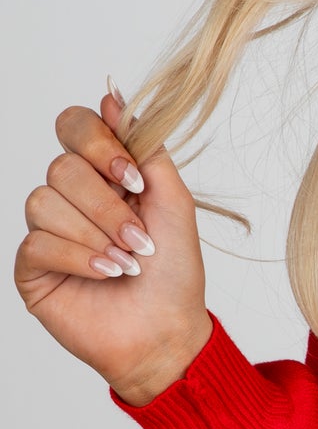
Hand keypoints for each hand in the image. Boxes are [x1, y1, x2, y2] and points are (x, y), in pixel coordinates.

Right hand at [15, 88, 212, 404]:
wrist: (167, 333)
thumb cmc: (174, 274)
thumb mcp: (172, 201)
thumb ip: (146, 147)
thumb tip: (112, 94)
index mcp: (103, 174)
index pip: (74, 127)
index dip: (98, 144)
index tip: (135, 179)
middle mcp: (70, 197)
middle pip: (61, 166)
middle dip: (108, 205)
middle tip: (142, 239)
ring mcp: (47, 230)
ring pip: (43, 201)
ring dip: (96, 234)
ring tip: (129, 264)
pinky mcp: (32, 266)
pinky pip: (37, 241)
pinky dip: (79, 257)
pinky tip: (107, 274)